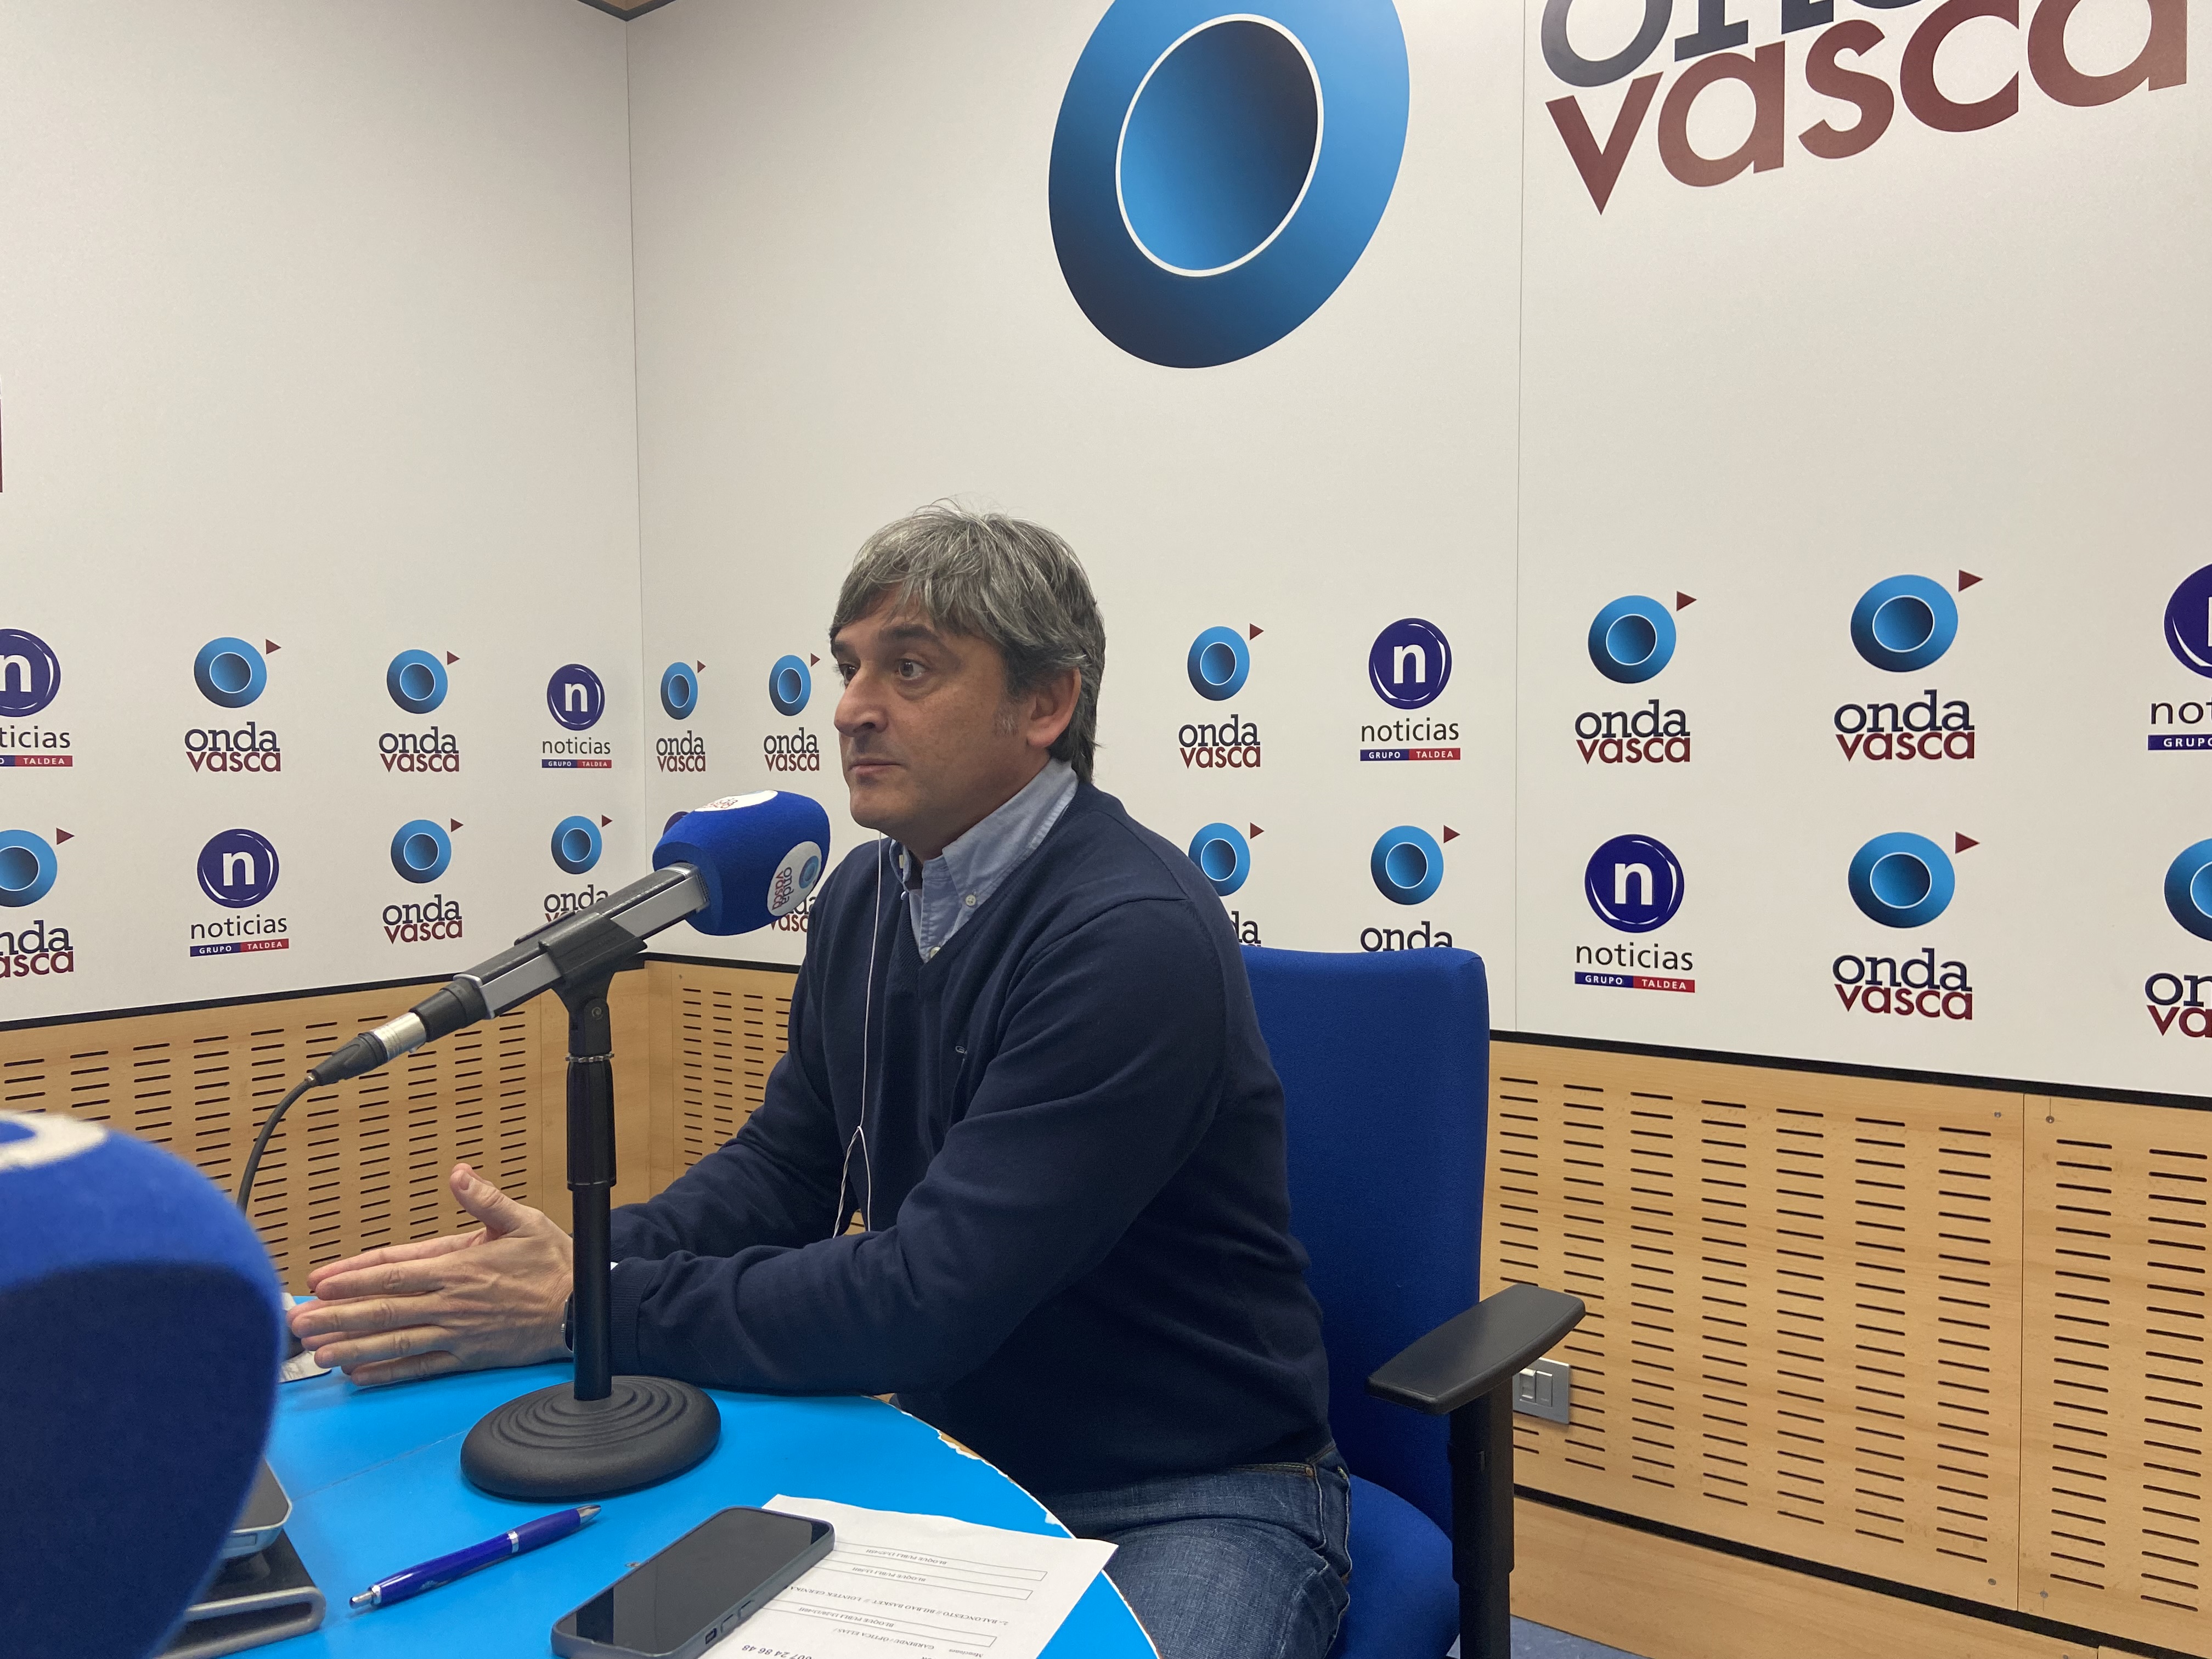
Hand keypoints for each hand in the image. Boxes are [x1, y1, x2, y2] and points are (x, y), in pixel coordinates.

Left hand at [288, 1162, 571, 1386]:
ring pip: (394, 1341)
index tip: (320, 1281)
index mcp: (458, 1266)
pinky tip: (361, 1375)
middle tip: (298, 1321)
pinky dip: (388, 1373)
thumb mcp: (523, 1220)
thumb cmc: (553, 1264)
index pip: (393, 1271)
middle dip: (335, 1316)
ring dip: (352, 1346)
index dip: (353, 1277)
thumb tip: (458, 1174)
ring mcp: (455, 1332)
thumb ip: (485, 1200)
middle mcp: (449, 1302)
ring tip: (316, 1353)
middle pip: (382, 1310)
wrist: (582, 1310)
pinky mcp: (467, 1356)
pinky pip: (420, 1367)